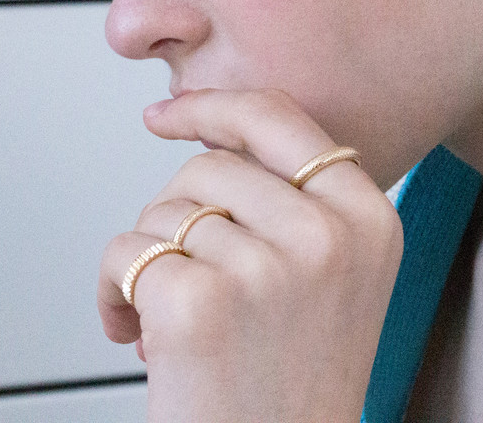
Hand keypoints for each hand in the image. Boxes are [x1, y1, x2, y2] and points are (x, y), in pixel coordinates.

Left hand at [97, 87, 403, 422]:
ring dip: (149, 258)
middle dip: (177, 211)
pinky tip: (138, 333)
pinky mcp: (201, 304)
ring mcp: (268, 268)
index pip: (280, 117)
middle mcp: (328, 235)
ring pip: (167, 210)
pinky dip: (113, 290)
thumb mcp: (336, 270)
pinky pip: (128, 251)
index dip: (215, 107)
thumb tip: (210, 127)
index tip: (169, 113)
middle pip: (210, 163)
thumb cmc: (294, 376)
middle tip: (183, 265)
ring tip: (170, 314)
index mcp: (369, 217)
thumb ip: (298, 195)